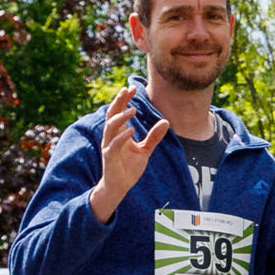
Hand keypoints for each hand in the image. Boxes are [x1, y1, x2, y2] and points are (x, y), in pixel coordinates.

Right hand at [89, 84, 169, 223]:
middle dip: (119, 102)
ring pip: (110, 127)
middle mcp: (111, 137)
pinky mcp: (109, 157)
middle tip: (127, 90)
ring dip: (121, 118)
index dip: (125, 100)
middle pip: (112, 114)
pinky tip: (131, 130)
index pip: (120, 111)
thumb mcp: (145, 150)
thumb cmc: (129, 168)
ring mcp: (108, 146)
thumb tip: (166, 122)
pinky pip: (113, 145)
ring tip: (132, 110)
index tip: (134, 88)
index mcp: (119, 133)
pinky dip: (121, 137)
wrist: (120, 186)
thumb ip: (154, 137)